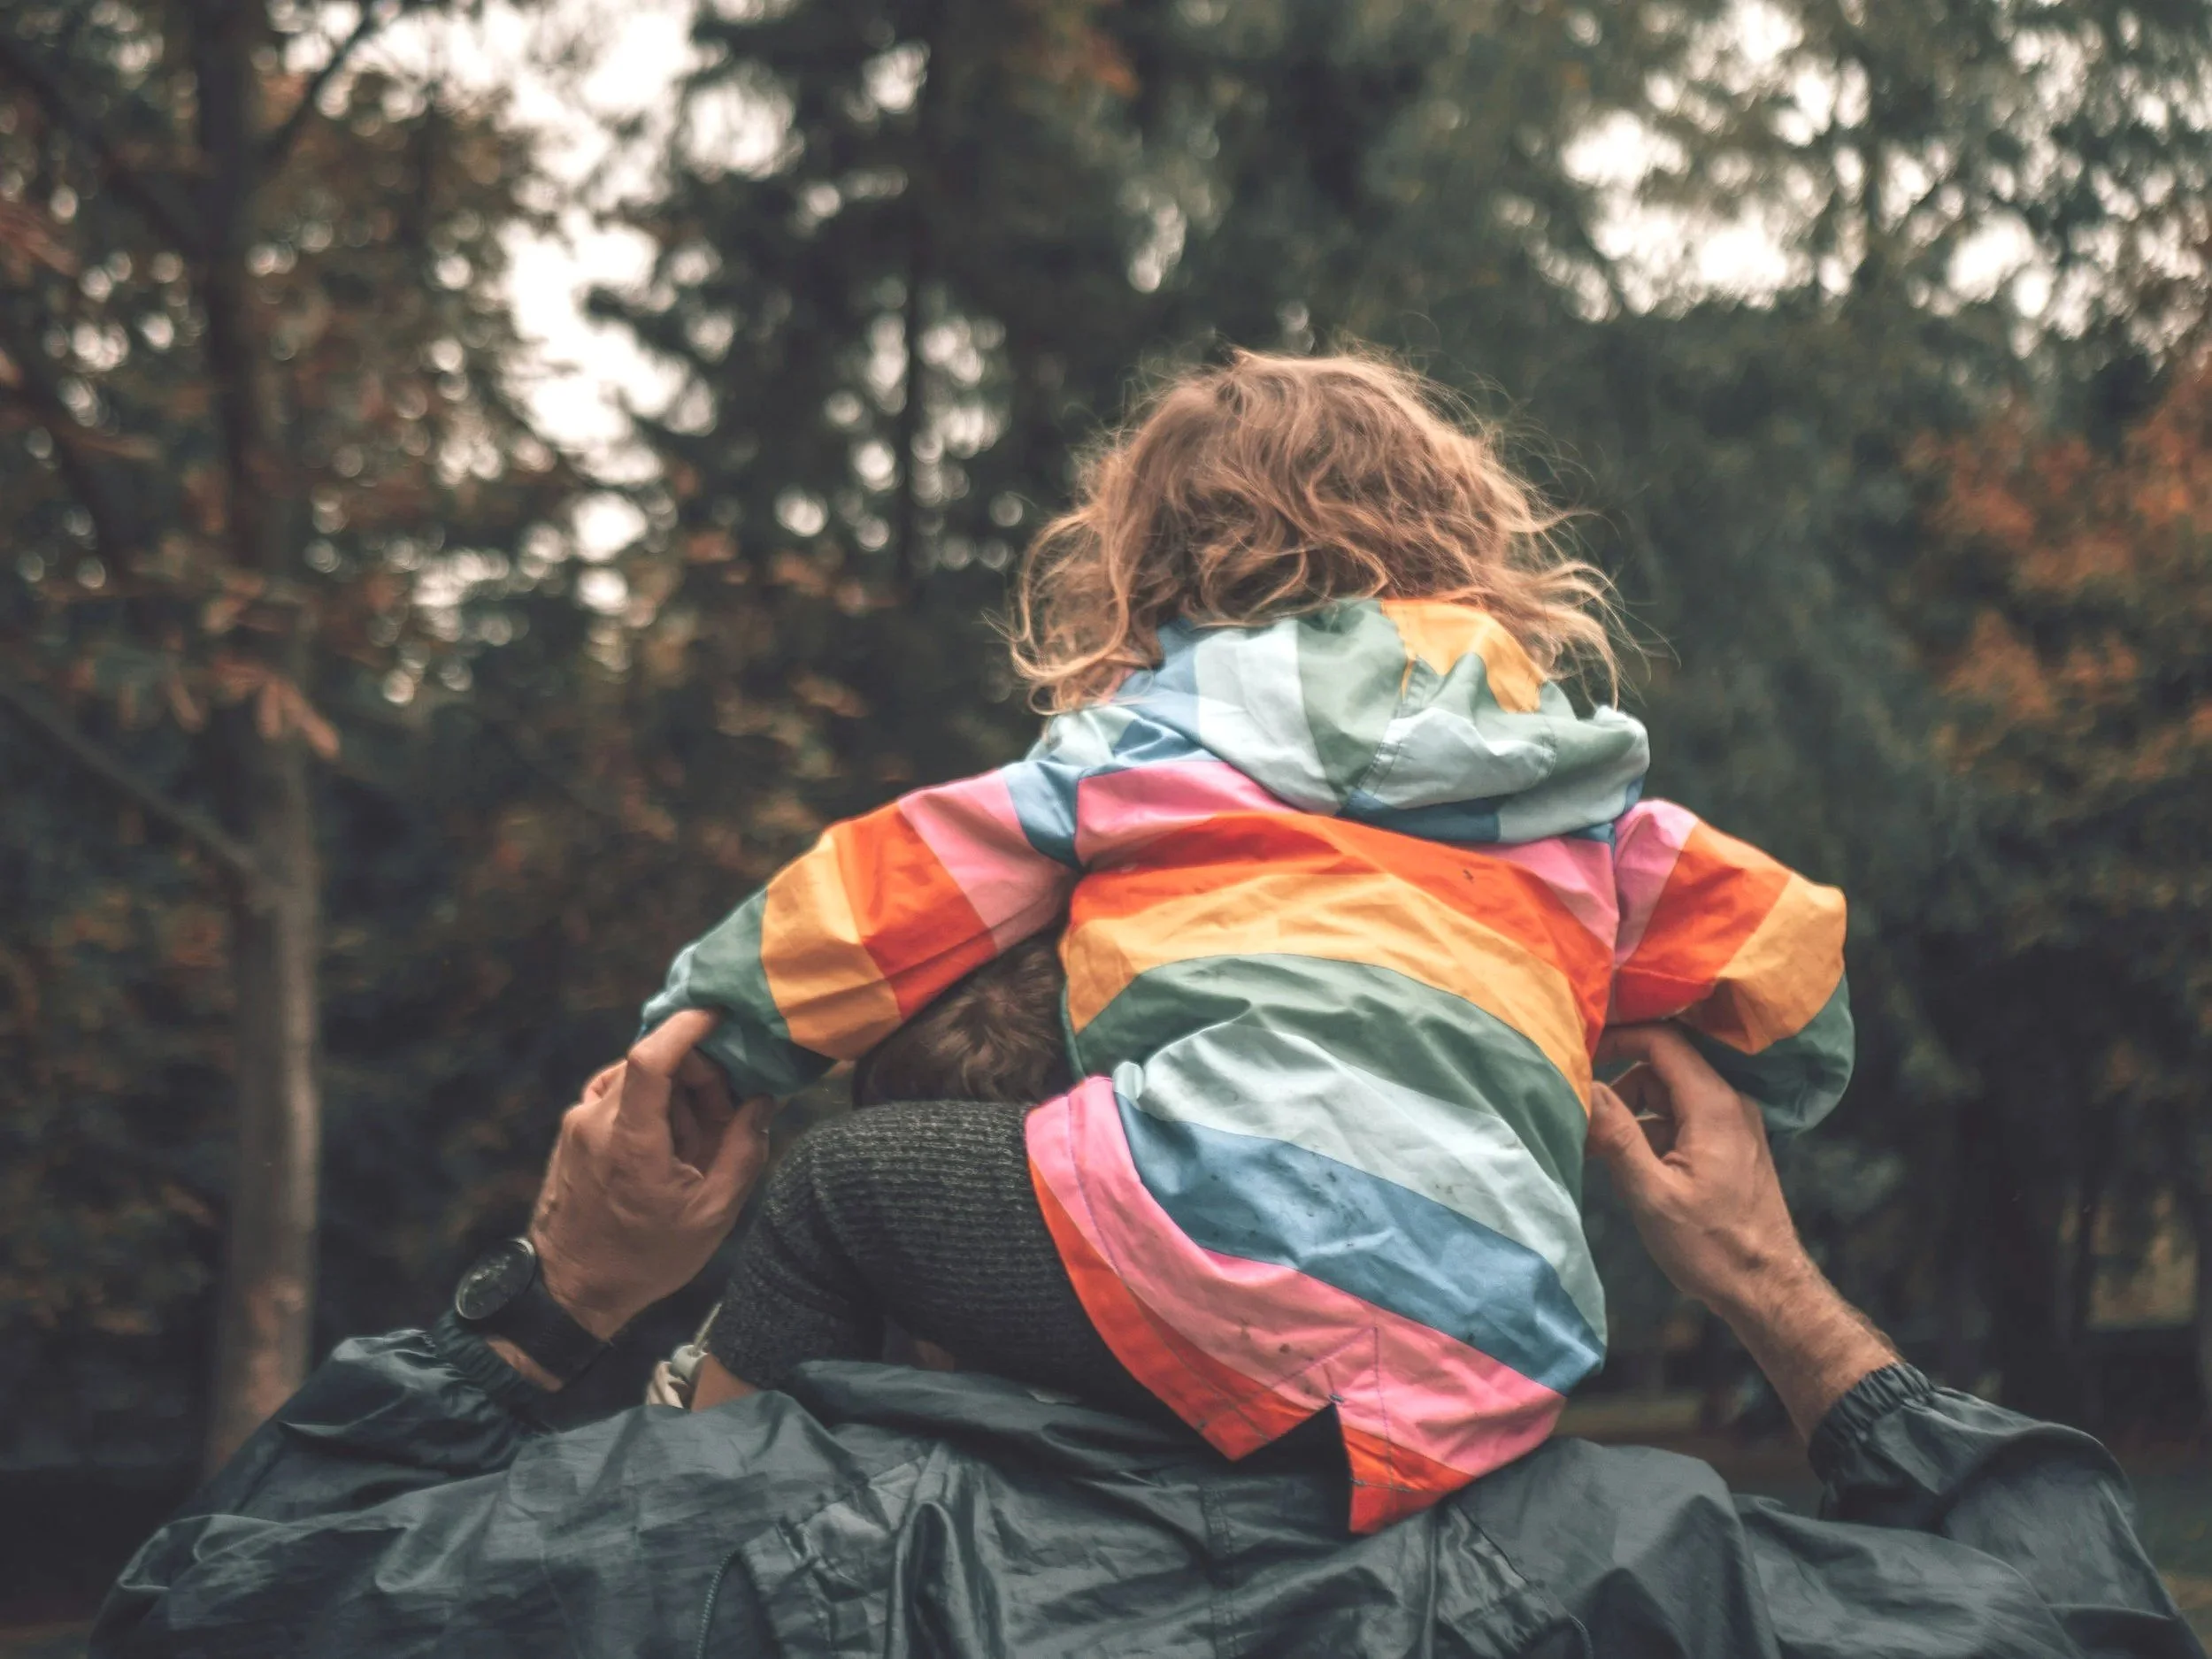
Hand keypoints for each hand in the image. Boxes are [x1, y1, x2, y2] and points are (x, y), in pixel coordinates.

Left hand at [523, 1011, 771, 1351]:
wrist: (569, 1291)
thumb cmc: (645, 1258)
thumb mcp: (712, 1214)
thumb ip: (743, 1150)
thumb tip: (762, 1101)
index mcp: (630, 1138)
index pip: (652, 1055)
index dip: (688, 1025)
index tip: (720, 1013)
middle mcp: (595, 1119)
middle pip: (654, 1062)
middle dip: (698, 1075)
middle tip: (725, 1116)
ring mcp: (578, 1124)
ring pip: (637, 1079)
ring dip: (674, 1094)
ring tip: (693, 1144)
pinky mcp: (572, 1132)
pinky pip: (618, 1097)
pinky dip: (650, 1107)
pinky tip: (666, 1147)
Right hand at [1585, 1024, 1802, 1315]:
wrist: (1766, 1289)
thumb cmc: (1711, 1247)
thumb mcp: (1651, 1193)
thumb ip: (1616, 1134)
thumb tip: (1581, 1086)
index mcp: (1713, 1106)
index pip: (1661, 1041)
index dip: (1617, 1039)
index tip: (1580, 1053)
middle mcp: (1729, 1104)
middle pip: (1663, 1066)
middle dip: (1620, 1086)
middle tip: (1586, 1120)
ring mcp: (1732, 1124)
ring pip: (1670, 1095)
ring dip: (1634, 1115)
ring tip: (1605, 1154)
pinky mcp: (1729, 1146)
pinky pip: (1683, 1120)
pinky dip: (1652, 1134)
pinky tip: (1633, 1170)